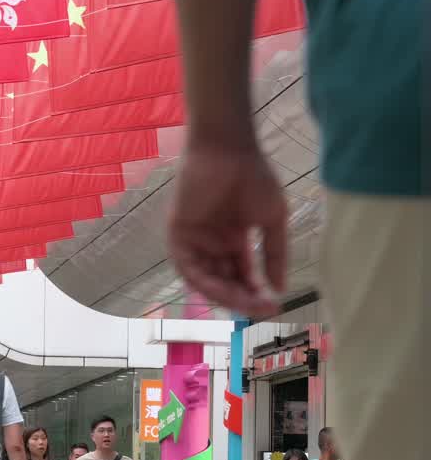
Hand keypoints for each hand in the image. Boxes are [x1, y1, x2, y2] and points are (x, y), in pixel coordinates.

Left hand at [168, 143, 286, 317]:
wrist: (230, 149)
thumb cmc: (253, 177)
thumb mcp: (271, 221)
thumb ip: (274, 254)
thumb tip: (281, 287)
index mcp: (232, 240)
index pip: (242, 276)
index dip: (256, 293)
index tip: (275, 306)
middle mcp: (211, 244)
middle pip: (224, 282)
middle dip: (243, 299)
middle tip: (263, 310)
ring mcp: (194, 239)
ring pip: (206, 279)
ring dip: (225, 295)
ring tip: (247, 304)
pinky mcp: (178, 233)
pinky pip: (187, 265)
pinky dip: (203, 281)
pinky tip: (223, 292)